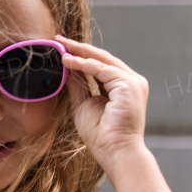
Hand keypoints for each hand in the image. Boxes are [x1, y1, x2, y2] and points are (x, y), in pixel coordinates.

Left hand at [57, 35, 149, 172]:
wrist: (115, 151)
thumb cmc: (100, 135)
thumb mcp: (83, 105)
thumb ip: (77, 86)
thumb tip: (66, 68)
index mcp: (122, 87)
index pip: (100, 65)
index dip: (80, 56)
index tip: (61, 48)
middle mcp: (130, 82)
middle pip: (102, 58)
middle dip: (79, 48)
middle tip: (59, 39)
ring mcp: (132, 82)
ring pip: (102, 60)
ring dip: (79, 52)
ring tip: (60, 47)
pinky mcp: (129, 85)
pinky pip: (102, 69)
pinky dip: (84, 64)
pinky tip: (68, 60)